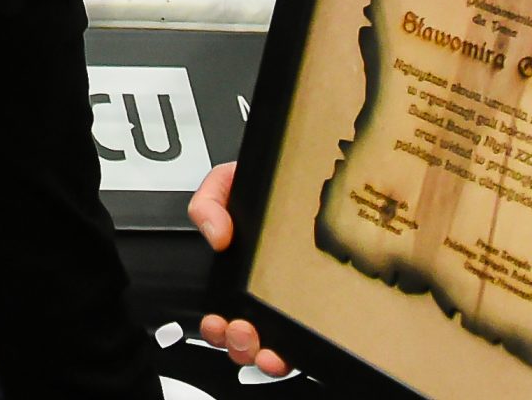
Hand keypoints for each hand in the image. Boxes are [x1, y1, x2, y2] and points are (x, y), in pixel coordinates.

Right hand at [189, 162, 289, 377]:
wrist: (299, 174)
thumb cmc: (266, 186)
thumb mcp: (226, 185)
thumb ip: (209, 203)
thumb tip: (216, 235)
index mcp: (238, 272)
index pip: (223, 311)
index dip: (217, 327)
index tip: (216, 323)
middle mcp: (264, 294)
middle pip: (246, 338)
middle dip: (238, 344)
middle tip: (240, 331)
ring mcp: (294, 304)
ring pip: (275, 348)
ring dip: (262, 356)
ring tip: (263, 348)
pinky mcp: (322, 308)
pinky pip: (309, 341)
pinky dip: (296, 353)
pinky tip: (292, 350)